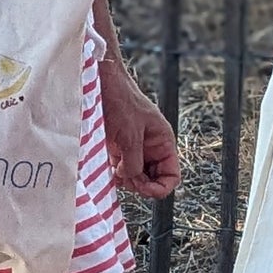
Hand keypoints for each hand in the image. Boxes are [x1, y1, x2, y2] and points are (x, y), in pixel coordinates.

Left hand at [99, 64, 179, 199]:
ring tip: (115, 171)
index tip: (144, 189)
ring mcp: (135, 148)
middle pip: (153, 179)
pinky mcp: (118, 147)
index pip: (171, 176)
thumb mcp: (130, 135)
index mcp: (163, 142)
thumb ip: (133, 162)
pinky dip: (115, 173)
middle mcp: (152, 147)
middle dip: (140, 184)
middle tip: (125, 177)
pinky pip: (121, 169)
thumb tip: (131, 179)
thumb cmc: (120, 101)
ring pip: (136, 176)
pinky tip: (108, 167)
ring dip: (126, 179)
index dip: (160, 187)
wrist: (101, 83)